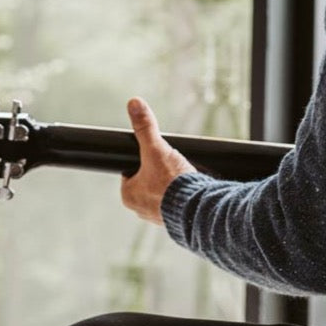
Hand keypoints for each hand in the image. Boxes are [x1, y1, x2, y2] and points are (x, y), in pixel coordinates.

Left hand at [120, 97, 195, 224]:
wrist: (196, 208)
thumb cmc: (172, 182)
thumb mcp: (156, 149)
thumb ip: (145, 127)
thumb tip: (134, 103)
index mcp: (129, 195)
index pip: (131, 172)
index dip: (143, 161)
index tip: (155, 156)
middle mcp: (140, 209)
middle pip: (148, 182)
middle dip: (159, 174)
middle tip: (172, 166)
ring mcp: (158, 217)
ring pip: (162, 195)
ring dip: (171, 186)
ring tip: (183, 176)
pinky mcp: (175, 222)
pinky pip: (175, 205)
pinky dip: (181, 197)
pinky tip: (190, 189)